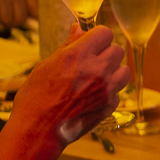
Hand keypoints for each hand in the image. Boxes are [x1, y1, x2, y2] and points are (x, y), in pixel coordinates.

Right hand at [9, 24, 129, 147]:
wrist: (38, 131)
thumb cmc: (35, 98)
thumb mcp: (45, 66)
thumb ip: (68, 46)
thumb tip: (78, 28)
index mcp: (78, 56)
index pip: (105, 32)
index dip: (97, 37)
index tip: (91, 43)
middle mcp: (97, 69)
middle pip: (117, 50)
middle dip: (105, 53)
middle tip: (91, 62)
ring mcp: (106, 88)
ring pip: (124, 70)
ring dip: (113, 72)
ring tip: (96, 78)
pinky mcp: (110, 105)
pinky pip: (119, 91)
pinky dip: (109, 92)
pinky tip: (92, 96)